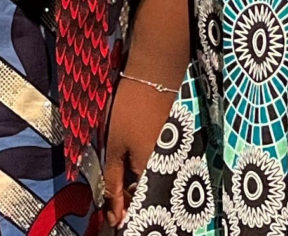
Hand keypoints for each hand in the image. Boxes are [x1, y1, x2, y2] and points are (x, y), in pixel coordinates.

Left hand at [96, 73, 177, 227]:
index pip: (138, 204)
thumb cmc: (129, 108)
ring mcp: (174, 152)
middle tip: (114, 194)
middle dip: (130, 196)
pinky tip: (134, 157)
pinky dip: (146, 164)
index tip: (111, 215)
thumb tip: (114, 215)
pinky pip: (160, 162)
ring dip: (138, 180)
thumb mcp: (113, 145)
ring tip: (122, 174)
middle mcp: (168, 166)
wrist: (154, 73)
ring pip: (154, 176)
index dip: (122, 210)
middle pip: (149, 191)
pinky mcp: (176, 141)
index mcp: (151, 171)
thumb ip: (113, 181)